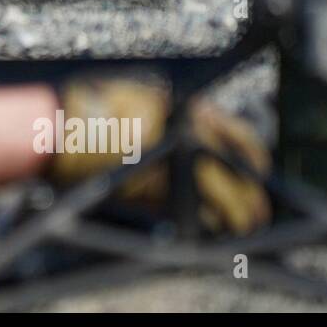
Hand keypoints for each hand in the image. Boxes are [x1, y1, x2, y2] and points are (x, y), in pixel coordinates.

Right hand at [49, 79, 270, 234]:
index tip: (258, 175)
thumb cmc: (101, 106)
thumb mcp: (150, 99)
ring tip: (236, 228)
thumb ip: (180, 119)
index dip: (254, 162)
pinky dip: (203, 222)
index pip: (241, 140)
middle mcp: (190, 136)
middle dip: (250, 200)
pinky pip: (192, 212)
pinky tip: (206, 228)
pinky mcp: (157, 190)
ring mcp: (175, 164)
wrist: (67, 124)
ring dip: (232, 217)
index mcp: (191, 110)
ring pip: (221, 199)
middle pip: (236, 176)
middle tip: (254, 215)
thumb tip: (205, 141)